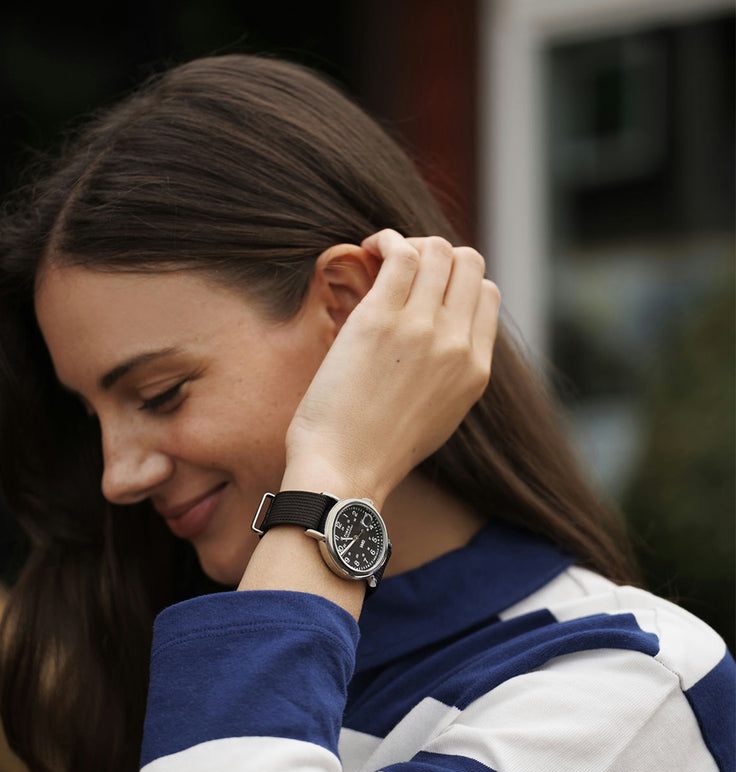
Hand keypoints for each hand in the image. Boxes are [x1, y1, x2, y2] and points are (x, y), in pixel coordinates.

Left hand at [284, 230, 500, 505]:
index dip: (455, 281)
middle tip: (399, 269)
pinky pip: (401, 252)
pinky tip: (367, 250)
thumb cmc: (375, 449)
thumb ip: (447, 372)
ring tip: (379, 257)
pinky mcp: (381, 320)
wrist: (344, 473)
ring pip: (438, 250)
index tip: (423, 288)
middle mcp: (457, 344)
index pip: (486, 294)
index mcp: (476, 370)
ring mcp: (422, 329)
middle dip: (436, 255)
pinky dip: (386, 240)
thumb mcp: (436, 414)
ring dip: (409, 243)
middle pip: (468, 263)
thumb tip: (437, 334)